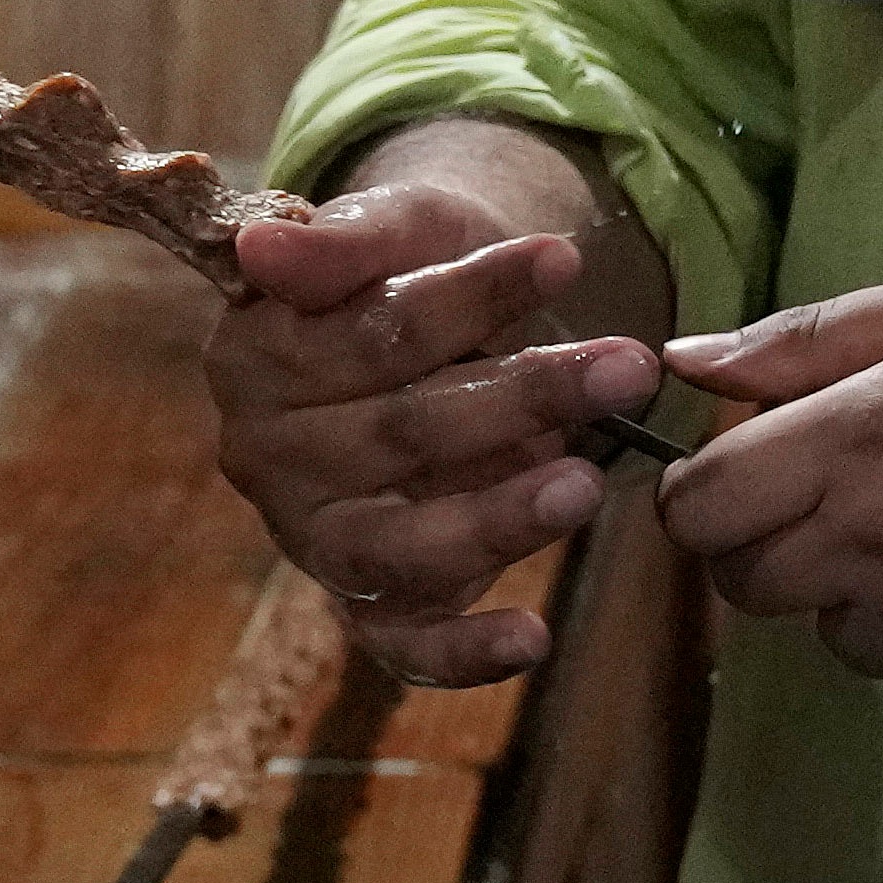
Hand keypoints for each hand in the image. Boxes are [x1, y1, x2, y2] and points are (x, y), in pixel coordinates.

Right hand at [208, 173, 662, 688]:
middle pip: (398, 433)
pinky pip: (405, 644)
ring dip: (497, 520)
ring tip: (586, 484)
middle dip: (520, 398)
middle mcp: (268, 458)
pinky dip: (466, 652)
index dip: (470, 296)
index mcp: (254, 356)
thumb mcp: (402, 230)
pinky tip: (532, 638)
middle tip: (628, 369)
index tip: (565, 257)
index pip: (371, 332)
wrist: (447, 333)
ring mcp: (315, 539)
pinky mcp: (367, 606)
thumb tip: (258, 249)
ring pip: (399, 544)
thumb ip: (345, 241)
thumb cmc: (417, 270)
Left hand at [650, 273, 882, 721]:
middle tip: (851, 505)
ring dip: (863, 597)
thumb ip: (808, 336)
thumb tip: (685, 360)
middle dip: (771, 548)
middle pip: (745, 584)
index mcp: (864, 433)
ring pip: (832, 636)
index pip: (701, 505)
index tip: (747, 479)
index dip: (707, 495)